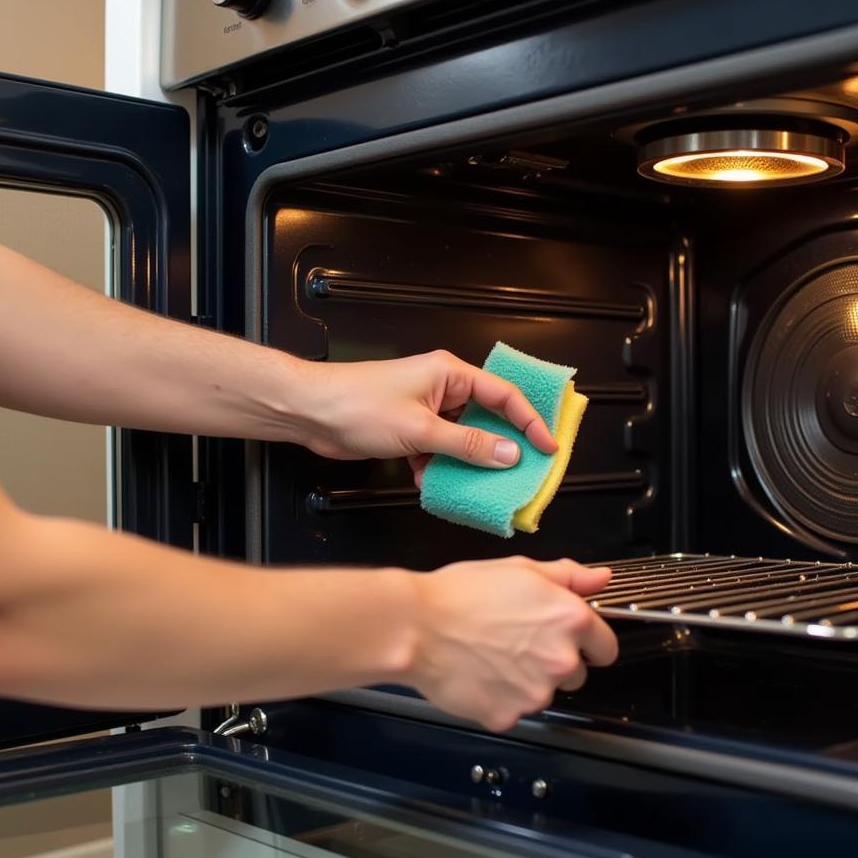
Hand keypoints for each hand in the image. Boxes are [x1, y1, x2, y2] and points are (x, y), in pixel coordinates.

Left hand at [294, 350, 557, 483]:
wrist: (309, 411)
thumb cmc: (357, 404)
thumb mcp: (420, 429)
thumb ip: (468, 444)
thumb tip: (509, 453)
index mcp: (451, 373)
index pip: (505, 395)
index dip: (531, 421)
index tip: (548, 447)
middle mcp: (443, 387)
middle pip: (488, 417)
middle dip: (502, 446)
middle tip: (521, 472)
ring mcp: (426, 408)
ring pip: (464, 438)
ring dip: (467, 462)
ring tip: (478, 485)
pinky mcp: (410, 428)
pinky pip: (440, 449)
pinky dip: (439, 467)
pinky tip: (432, 482)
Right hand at [407, 557, 616, 730]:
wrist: (416, 627)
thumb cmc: (462, 593)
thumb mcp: (520, 569)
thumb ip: (568, 576)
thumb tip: (601, 579)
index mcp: (570, 619)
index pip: (606, 646)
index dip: (589, 642)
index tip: (571, 640)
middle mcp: (561, 659)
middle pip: (577, 674)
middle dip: (555, 662)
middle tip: (518, 642)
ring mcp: (535, 693)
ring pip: (544, 693)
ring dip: (527, 682)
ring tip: (492, 656)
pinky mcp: (508, 716)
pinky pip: (513, 710)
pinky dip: (499, 699)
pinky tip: (479, 676)